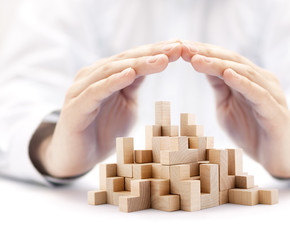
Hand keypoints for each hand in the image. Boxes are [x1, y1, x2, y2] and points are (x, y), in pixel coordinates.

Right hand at [34, 40, 181, 177]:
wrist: (77, 158)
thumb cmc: (104, 130)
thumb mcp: (127, 104)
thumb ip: (135, 85)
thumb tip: (154, 64)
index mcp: (105, 75)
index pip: (134, 58)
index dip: (157, 51)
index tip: (180, 46)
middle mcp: (92, 76)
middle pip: (125, 60)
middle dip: (152, 53)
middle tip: (177, 48)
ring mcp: (81, 90)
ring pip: (111, 71)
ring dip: (138, 64)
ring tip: (161, 59)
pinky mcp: (75, 107)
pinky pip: (96, 91)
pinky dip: (113, 81)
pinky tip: (130, 74)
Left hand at [182, 41, 289, 177]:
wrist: (278, 159)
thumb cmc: (251, 131)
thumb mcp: (227, 107)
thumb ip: (219, 87)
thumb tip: (201, 64)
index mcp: (249, 79)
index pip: (224, 60)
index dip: (203, 52)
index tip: (179, 47)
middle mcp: (262, 81)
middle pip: (233, 61)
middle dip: (206, 54)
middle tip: (183, 48)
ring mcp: (271, 94)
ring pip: (244, 73)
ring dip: (219, 65)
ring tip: (197, 59)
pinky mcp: (276, 112)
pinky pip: (259, 94)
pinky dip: (243, 83)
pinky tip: (228, 75)